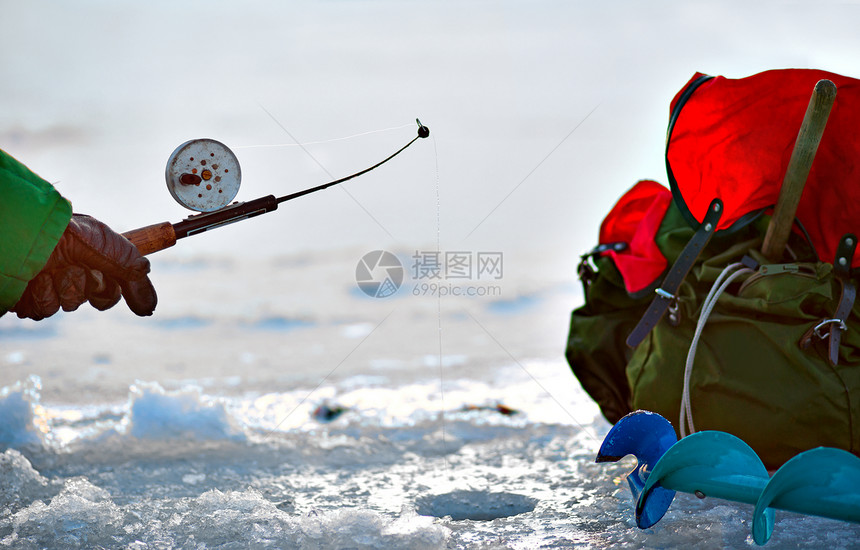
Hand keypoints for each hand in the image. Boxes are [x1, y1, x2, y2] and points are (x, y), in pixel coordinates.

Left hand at [12, 214, 156, 319]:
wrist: (31, 232)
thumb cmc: (71, 232)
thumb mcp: (114, 250)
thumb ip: (135, 278)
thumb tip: (151, 309)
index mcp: (89, 258)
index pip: (109, 289)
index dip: (108, 290)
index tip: (118, 290)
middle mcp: (68, 270)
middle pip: (89, 298)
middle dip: (85, 285)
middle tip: (76, 267)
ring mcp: (47, 283)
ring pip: (65, 306)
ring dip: (63, 289)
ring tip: (52, 269)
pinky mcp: (26, 296)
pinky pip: (42, 310)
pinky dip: (43, 295)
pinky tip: (36, 278)